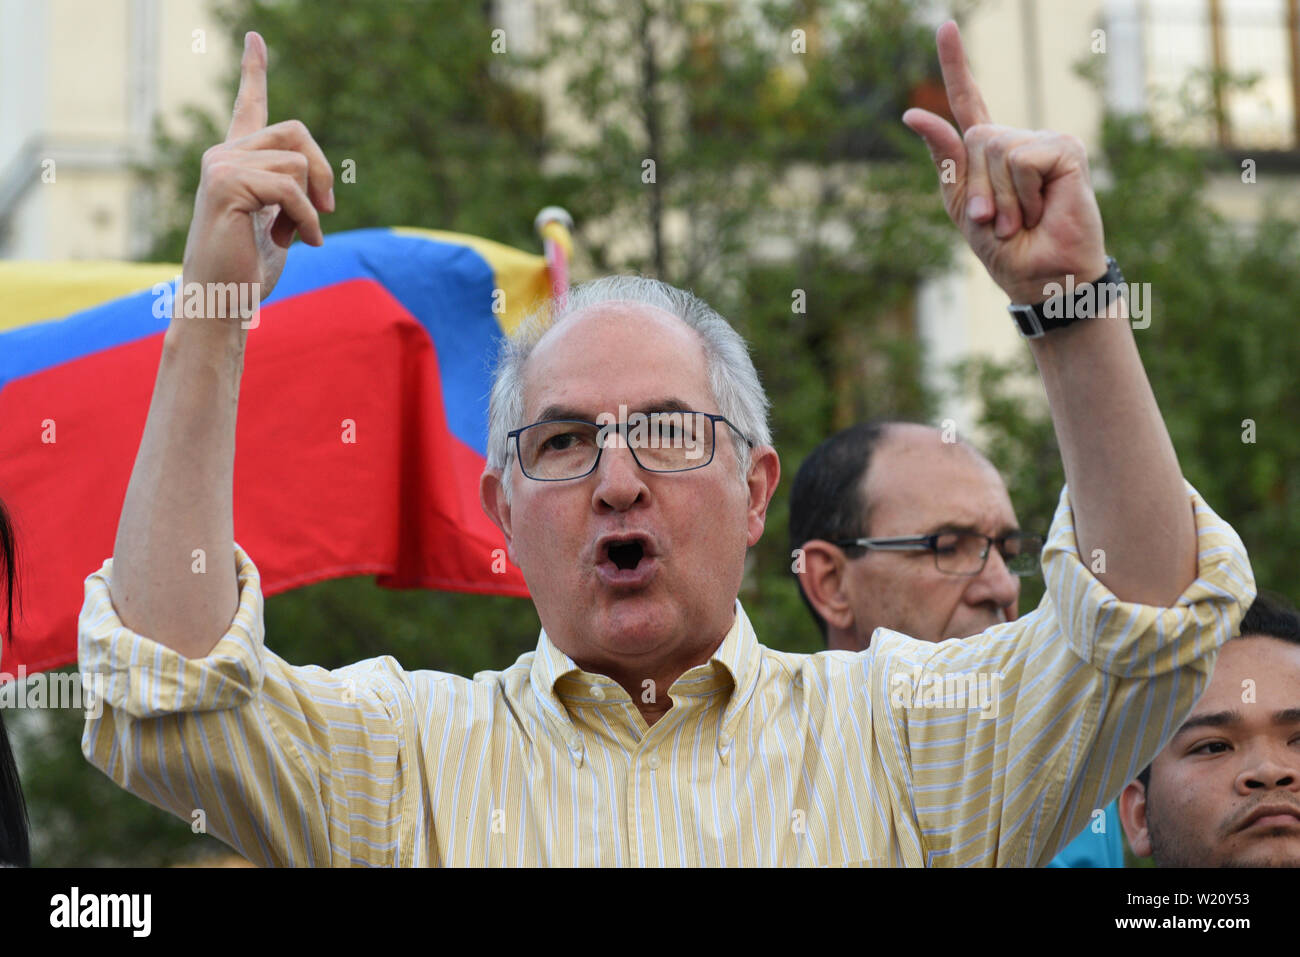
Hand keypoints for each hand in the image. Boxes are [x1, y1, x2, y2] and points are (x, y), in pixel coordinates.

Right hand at [178, 31, 333, 315]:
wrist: (222, 303)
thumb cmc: (249, 271)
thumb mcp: (282, 225)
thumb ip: (294, 193)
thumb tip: (321, 184)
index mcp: (235, 161)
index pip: (248, 107)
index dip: (254, 70)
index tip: (256, 36)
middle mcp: (223, 155)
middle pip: (296, 132)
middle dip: (324, 170)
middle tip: (328, 208)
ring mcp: (221, 166)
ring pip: (298, 163)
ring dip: (310, 206)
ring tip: (293, 236)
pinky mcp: (228, 183)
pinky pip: (292, 189)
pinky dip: (306, 220)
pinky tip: (299, 243)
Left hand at [902, 21, 1106, 304]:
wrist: (1041, 277)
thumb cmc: (1005, 248)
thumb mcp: (962, 204)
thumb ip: (944, 157)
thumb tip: (913, 112)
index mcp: (990, 153)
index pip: (968, 100)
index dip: (955, 65)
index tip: (945, 26)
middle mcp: (1018, 140)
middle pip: (973, 139)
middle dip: (977, 188)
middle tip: (997, 221)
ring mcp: (1044, 141)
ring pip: (994, 148)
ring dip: (999, 197)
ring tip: (1020, 220)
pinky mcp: (1066, 149)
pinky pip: (1020, 158)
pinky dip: (1020, 192)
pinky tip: (1041, 208)